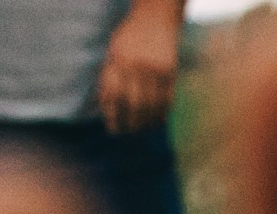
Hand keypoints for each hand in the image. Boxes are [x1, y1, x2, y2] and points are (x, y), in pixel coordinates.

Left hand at [95, 2, 178, 133]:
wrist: (156, 17)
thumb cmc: (130, 36)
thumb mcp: (114, 51)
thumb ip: (109, 76)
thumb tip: (106, 108)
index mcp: (119, 60)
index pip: (113, 96)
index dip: (113, 116)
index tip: (113, 128)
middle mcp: (137, 65)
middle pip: (133, 105)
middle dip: (130, 124)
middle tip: (128, 133)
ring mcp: (155, 69)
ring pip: (151, 106)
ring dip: (146, 123)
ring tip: (142, 130)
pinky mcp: (171, 72)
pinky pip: (167, 100)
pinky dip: (162, 114)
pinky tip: (157, 122)